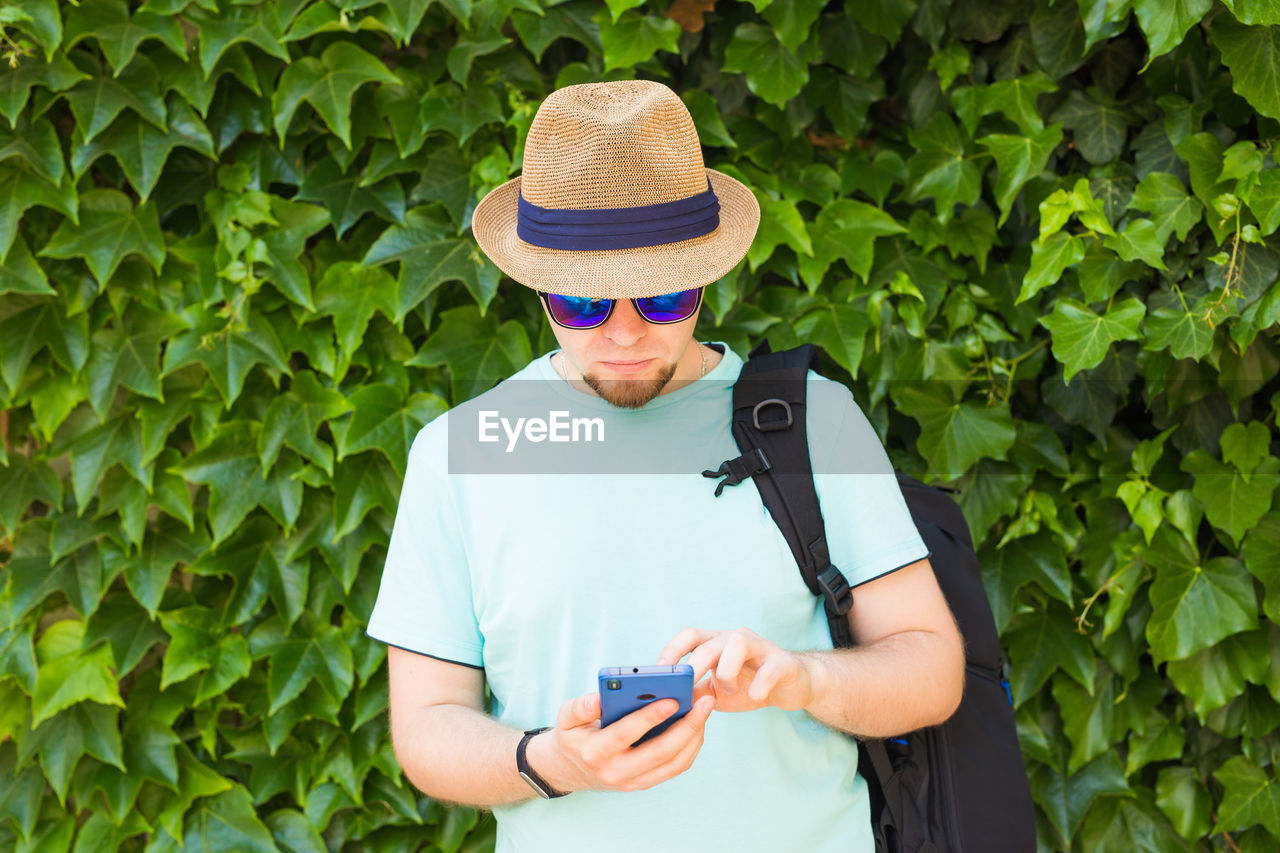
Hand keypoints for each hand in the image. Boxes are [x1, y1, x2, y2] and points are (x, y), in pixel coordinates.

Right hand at [529, 690, 714, 793]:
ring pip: (673, 764)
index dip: (650, 717)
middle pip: (659, 752)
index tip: (672, 699)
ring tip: (704, 710)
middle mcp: (615, 772)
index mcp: (594, 752)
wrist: (570, 770)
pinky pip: (674, 768)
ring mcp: (632, 782)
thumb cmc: (573, 735)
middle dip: (687, 726)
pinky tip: (697, 725)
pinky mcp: (645, 783)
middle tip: (704, 702)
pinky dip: (690, 747)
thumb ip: (580, 707)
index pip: (626, 734)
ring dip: (694, 737)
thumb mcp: (566, 718)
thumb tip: (598, 699)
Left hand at [657, 627, 817, 713]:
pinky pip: (768, 670)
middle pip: (708, 644)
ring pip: (737, 643)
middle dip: (692, 668)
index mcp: (717, 643)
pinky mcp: (782, 663)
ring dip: (727, 672)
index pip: (690, 635)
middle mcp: (736, 639)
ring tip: (729, 690)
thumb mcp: (716, 692)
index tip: (658, 672)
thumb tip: (665, 703)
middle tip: (683, 690)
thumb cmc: (750, 686)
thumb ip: (694, 692)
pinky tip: (755, 697)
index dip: (672, 650)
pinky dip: (758, 687)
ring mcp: (761, 648)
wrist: (793, 686)